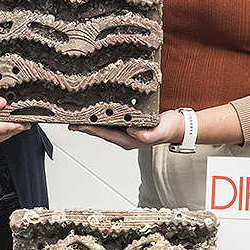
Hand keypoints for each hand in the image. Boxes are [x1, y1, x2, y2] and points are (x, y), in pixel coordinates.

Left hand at [71, 109, 185, 150]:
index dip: (89, 129)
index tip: (76, 125)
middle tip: (70, 118)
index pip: (104, 134)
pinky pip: (112, 119)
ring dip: (91, 120)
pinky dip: (102, 114)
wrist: (179, 126)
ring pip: (104, 125)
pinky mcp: (130, 122)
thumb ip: (147, 134)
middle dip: (85, 125)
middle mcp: (125, 136)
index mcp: (129, 140)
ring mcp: (127, 130)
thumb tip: (132, 131)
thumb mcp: (160, 130)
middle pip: (100, 130)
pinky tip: (97, 109)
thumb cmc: (171, 129)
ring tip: (78, 114)